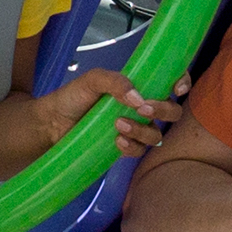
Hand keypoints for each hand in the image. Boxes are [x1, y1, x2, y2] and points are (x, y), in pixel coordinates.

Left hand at [37, 67, 179, 157]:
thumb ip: (114, 82)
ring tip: (118, 125)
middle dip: (163, 110)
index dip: (181, 82)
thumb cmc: (72, 97)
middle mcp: (141, 106)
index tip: (176, 88)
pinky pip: (140, 150)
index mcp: (138, 85)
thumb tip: (138, 97)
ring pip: (156, 133)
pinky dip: (132, 147)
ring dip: (142, 130)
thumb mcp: (91, 80)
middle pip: (172, 111)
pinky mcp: (124, 147)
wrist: (50, 124)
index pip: (170, 81)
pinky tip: (117, 142)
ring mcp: (134, 128)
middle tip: (142, 108)